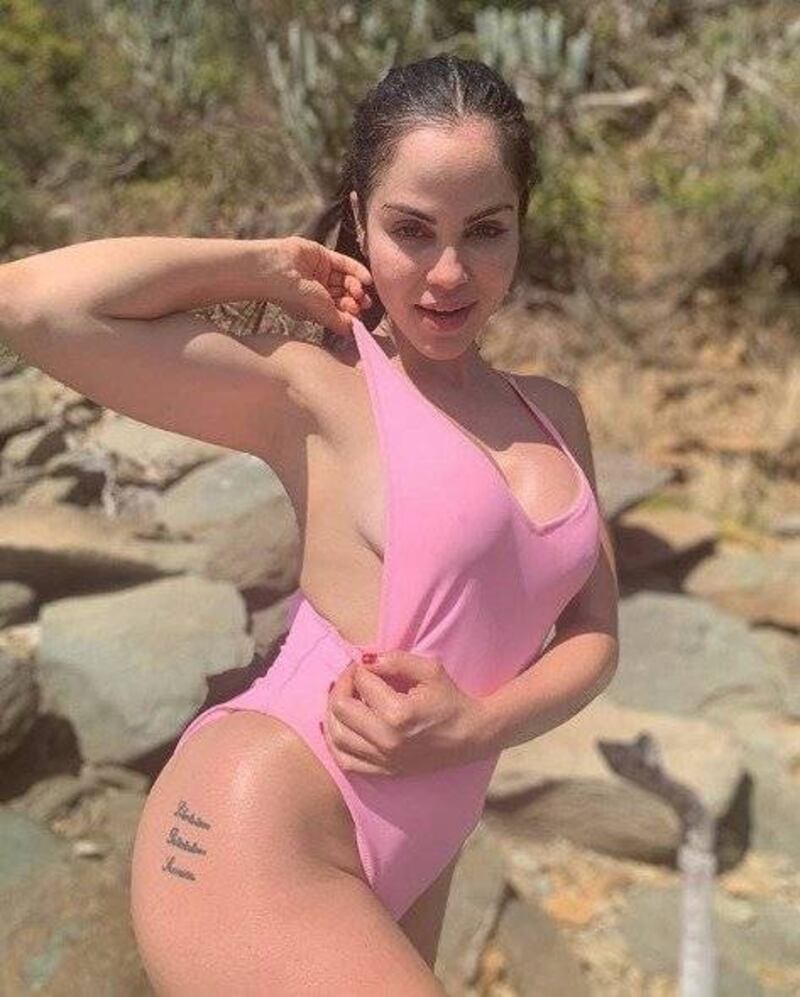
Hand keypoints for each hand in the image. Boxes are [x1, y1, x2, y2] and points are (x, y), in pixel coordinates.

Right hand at [259, 235, 372, 335]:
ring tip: (360, 292)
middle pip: (345, 295)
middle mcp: (318, 290)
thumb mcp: (323, 314)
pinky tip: (367, 279)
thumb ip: (341, 323)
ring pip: (346, 280)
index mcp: (315, 307)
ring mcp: (321, 273)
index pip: (340, 311)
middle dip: (356, 300)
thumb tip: (356, 332)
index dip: (352, 313)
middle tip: (364, 304)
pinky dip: (358, 271)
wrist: (277, 271)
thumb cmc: (295, 296)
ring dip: (357, 286)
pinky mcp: (323, 256)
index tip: (359, 317)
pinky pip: (345, 264)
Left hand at [321, 651, 488, 776]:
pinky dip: (335, 744)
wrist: (472, 736)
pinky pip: (346, 762)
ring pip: (337, 737)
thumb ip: (396, 660)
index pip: (362, 684)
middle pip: (341, 710)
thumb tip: (366, 660)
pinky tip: (338, 727)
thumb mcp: (430, 670)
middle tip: (351, 677)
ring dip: (332, 713)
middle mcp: (387, 740)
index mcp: (398, 714)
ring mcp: (384, 759)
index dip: (359, 668)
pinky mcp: (385, 771)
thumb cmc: (451, 700)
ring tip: (341, 698)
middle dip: (341, 686)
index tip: (365, 664)